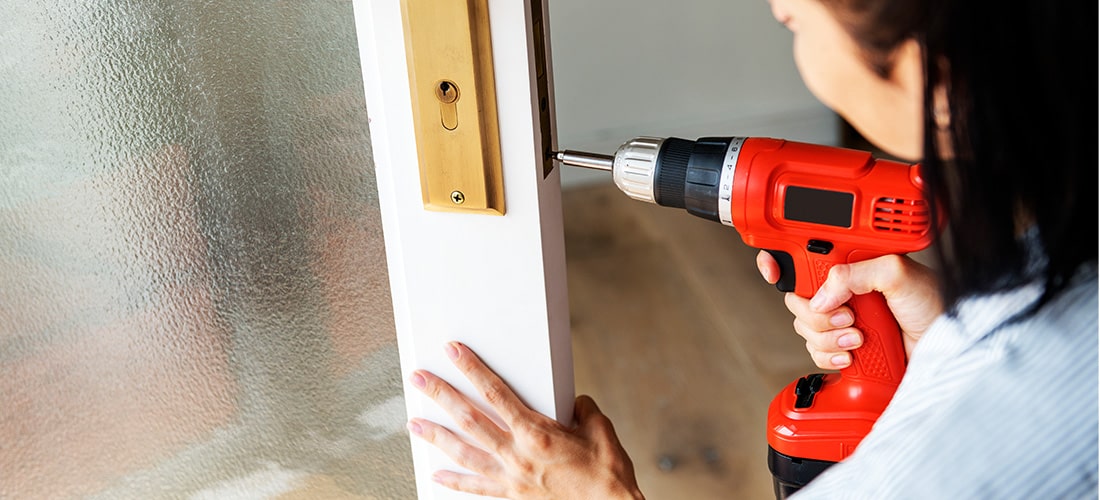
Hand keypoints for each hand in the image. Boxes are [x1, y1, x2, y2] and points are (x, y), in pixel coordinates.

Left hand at [407, 341, 643, 499]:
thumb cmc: (607, 471)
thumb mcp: (599, 428)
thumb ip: (580, 408)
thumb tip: (572, 402)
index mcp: (536, 432)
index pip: (495, 391)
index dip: (471, 368)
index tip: (453, 352)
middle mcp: (517, 453)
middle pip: (469, 418)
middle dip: (441, 395)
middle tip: (419, 379)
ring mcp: (511, 477)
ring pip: (463, 452)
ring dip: (436, 436)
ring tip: (414, 423)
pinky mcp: (512, 496)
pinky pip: (477, 487)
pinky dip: (455, 481)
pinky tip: (437, 476)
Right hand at [756, 251, 941, 368]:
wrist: (948, 347)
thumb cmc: (935, 304)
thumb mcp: (898, 274)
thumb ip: (856, 273)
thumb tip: (820, 296)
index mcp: (850, 264)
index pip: (803, 256)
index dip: (781, 261)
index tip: (773, 269)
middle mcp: (842, 290)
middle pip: (797, 299)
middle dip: (817, 313)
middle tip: (847, 316)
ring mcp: (841, 319)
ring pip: (804, 328)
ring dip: (829, 337)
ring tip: (860, 337)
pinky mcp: (843, 346)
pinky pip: (815, 352)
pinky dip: (830, 356)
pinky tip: (853, 355)